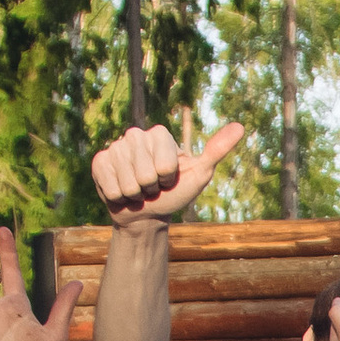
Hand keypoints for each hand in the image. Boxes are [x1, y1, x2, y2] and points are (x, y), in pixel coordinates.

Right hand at [92, 120, 245, 228]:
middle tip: (153, 187)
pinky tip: (123, 191)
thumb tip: (241, 126)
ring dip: (136, 194)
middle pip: (145, 175)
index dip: (168, 180)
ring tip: (139, 190)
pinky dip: (119, 197)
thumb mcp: (199, 174)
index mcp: (160, 134)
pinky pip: (111, 187)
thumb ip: (216, 150)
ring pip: (128, 183)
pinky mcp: (98, 163)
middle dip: (152, 188)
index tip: (169, 179)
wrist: (147, 214)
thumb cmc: (175, 193)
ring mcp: (115, 148)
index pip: (165, 166)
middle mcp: (135, 135)